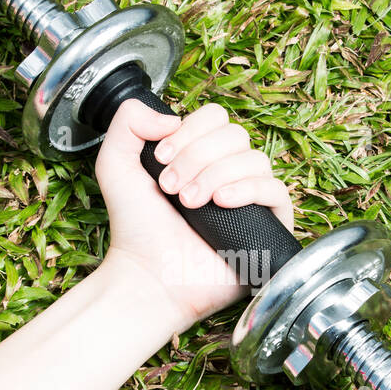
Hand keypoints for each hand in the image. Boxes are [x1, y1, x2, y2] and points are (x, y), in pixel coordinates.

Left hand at [95, 99, 293, 331]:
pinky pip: (275, 190)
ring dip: (216, 175)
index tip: (161, 158)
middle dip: (197, 156)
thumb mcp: (115, 163)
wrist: (148, 273)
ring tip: (189, 203)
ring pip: (254, 159)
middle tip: (171, 187)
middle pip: (235, 135)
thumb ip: (129, 120)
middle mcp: (229, 172)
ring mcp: (250, 199)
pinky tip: (222, 202)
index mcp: (202, 155)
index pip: (216, 118)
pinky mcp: (268, 226)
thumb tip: (171, 116)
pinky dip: (248, 189)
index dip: (190, 131)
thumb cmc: (136, 228)